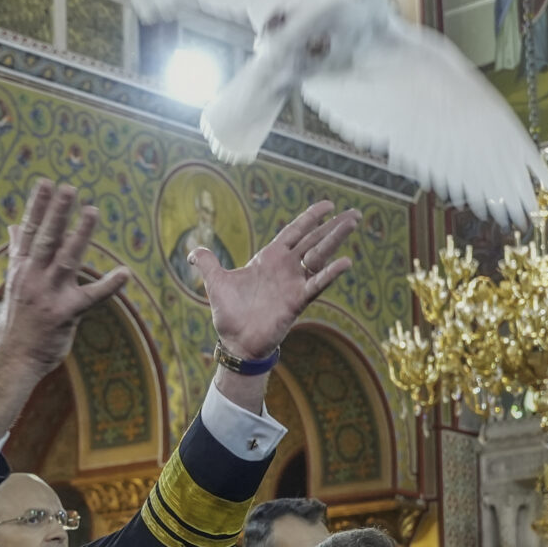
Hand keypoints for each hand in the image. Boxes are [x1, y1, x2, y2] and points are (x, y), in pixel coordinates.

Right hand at [0, 180, 130, 439]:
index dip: (37, 207)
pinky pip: (92, 297)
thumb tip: (12, 225)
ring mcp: (49, 295)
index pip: (29, 231)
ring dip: (79, 235)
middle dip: (57, 213)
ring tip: (91, 211)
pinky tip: (124, 273)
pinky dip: (109, 285)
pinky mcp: (66, 313)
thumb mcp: (13, 281)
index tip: (45, 183)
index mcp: (21, 267)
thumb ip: (16, 251)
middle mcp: (33, 277)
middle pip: (46, 239)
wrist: (13, 357)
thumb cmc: (17, 319)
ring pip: (66, 259)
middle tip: (67, 188)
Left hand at [192, 199, 355, 374]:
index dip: (310, 218)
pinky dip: (330, 273)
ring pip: (320, 255)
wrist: (236, 342)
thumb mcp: (215, 282)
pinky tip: (345, 262)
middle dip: (333, 226)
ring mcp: (294, 283)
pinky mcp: (297, 300)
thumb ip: (208, 262)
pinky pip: (317, 283)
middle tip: (355, 213)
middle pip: (314, 240)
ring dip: (336, 239)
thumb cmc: (230, 313)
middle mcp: (286, 268)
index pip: (294, 232)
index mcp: (269, 258)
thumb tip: (193, 251)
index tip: (328, 204)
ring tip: (353, 223)